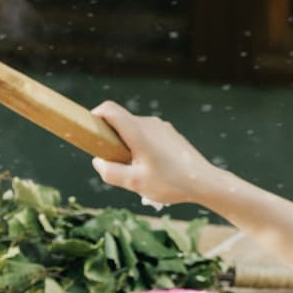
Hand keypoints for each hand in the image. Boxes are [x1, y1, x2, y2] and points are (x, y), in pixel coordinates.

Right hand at [90, 101, 222, 210]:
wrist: (204, 181)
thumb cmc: (170, 182)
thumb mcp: (135, 183)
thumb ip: (111, 172)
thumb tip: (98, 162)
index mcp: (138, 132)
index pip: (110, 110)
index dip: (95, 115)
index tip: (89, 129)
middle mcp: (149, 123)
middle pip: (121, 121)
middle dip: (110, 137)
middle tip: (112, 161)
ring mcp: (161, 127)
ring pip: (134, 129)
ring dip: (126, 144)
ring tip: (134, 169)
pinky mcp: (169, 133)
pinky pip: (147, 134)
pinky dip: (140, 145)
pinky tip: (150, 167)